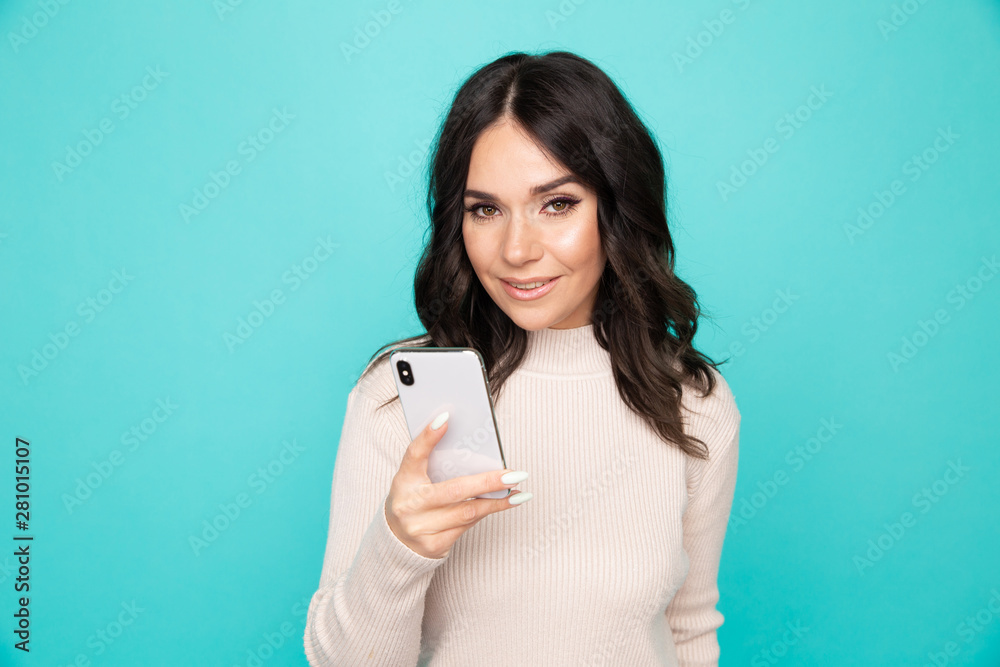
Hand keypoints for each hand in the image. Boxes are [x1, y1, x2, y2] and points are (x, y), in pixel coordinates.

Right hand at [384, 410, 531, 558]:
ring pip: (467, 512)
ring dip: (497, 501)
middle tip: (513, 474)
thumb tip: (473, 446)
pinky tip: (504, 504)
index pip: (414, 454)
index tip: (446, 418)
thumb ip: (434, 462)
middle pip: (454, 490)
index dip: (428, 436)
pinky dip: (487, 512)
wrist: (395, 542)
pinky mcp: (434, 545)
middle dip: (488, 482)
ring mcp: (421, 528)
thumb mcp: (413, 478)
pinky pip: (467, 526)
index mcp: (403, 481)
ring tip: (518, 491)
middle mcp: (409, 505)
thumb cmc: (412, 500)